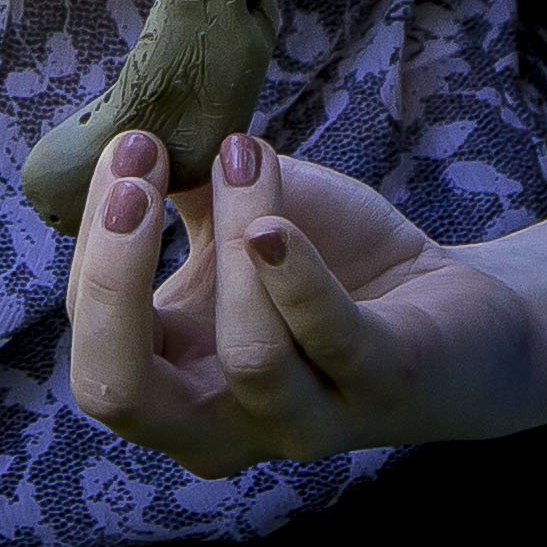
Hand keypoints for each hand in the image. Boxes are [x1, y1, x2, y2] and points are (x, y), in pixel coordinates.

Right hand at [63, 128, 540, 472]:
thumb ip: (180, 190)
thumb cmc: (331, 262)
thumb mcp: (237, 223)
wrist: (452, 301)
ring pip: (247, 356)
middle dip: (113, 278)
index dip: (96, 241)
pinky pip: (331, 342)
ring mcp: (306, 417)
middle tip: (138, 176)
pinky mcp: (382, 386)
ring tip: (245, 157)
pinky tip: (280, 222)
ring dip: (238, 237)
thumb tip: (128, 124)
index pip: (93, 335)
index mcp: (173, 380)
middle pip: (118, 394)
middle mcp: (225, 423)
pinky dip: (297, 276)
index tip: (132, 144)